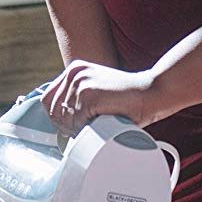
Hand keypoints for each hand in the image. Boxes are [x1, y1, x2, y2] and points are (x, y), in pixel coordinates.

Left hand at [41, 60, 158, 134]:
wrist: (152, 93)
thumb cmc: (128, 101)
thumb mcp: (97, 94)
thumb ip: (78, 100)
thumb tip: (59, 122)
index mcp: (74, 71)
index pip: (48, 100)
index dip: (59, 117)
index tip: (73, 126)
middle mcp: (74, 73)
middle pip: (52, 110)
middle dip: (67, 126)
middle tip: (88, 128)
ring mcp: (80, 82)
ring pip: (63, 118)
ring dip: (79, 129)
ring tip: (98, 124)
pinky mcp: (88, 94)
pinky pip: (76, 122)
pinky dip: (88, 129)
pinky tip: (103, 123)